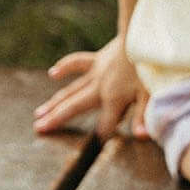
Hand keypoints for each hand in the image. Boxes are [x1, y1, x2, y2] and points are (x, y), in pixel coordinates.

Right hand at [33, 36, 149, 141]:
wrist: (144, 34)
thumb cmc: (152, 66)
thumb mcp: (152, 93)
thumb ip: (145, 116)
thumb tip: (141, 137)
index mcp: (114, 99)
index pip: (104, 126)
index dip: (98, 139)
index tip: (86, 155)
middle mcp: (99, 88)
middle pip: (74, 107)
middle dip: (56, 119)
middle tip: (38, 129)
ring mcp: (96, 73)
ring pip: (70, 90)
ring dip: (54, 102)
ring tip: (38, 113)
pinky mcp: (97, 60)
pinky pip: (77, 63)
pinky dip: (65, 67)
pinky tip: (53, 74)